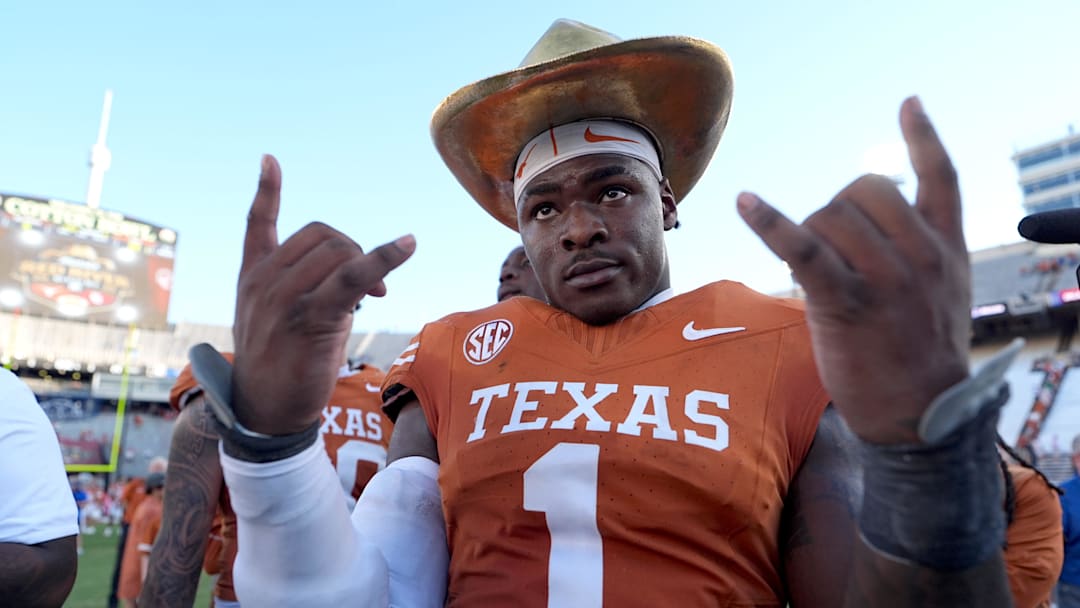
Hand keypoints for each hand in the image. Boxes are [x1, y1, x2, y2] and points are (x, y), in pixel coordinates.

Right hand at [232, 155, 414, 434]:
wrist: (264, 414)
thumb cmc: (281, 368)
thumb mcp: (280, 320)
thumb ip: (306, 288)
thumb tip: (363, 278)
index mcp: (251, 277)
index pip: (257, 224)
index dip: (266, 191)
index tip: (270, 160)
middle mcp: (262, 281)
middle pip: (321, 234)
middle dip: (353, 250)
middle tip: (372, 287)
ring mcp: (282, 298)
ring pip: (338, 251)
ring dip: (368, 265)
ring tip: (375, 296)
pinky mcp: (310, 318)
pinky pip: (352, 275)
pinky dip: (383, 257)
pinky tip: (408, 244)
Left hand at [738, 97, 969, 443]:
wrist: (921, 416)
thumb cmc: (919, 353)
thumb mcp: (943, 292)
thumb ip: (921, 249)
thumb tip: (868, 214)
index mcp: (947, 247)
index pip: (942, 177)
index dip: (923, 137)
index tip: (908, 103)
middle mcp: (922, 255)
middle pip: (863, 190)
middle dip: (838, 210)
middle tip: (835, 255)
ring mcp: (887, 279)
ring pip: (831, 215)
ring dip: (811, 232)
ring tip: (820, 272)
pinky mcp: (846, 303)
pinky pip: (804, 248)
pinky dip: (771, 223)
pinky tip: (745, 201)